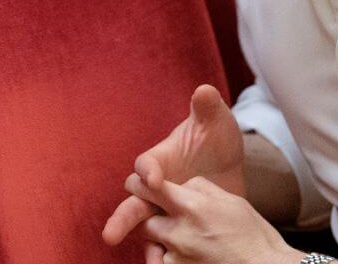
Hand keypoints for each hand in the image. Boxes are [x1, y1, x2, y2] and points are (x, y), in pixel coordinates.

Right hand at [103, 84, 244, 246]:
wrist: (226, 163)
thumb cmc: (214, 136)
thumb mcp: (215, 122)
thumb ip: (207, 108)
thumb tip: (204, 91)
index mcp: (161, 158)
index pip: (146, 164)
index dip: (147, 171)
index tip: (154, 180)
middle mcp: (156, 184)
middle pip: (133, 200)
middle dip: (123, 217)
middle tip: (111, 234)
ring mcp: (165, 205)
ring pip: (144, 224)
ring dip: (139, 240)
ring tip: (143, 258)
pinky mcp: (177, 223)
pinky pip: (164, 240)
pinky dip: (162, 252)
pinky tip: (164, 263)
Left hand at [132, 176, 300, 263]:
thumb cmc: (254, 234)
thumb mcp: (230, 199)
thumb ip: (199, 188)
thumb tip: (180, 187)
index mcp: (192, 207)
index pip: (149, 189)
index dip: (141, 185)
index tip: (142, 186)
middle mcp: (179, 233)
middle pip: (144, 220)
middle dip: (152, 218)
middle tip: (167, 219)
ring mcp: (177, 258)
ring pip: (151, 245)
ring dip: (161, 240)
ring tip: (186, 240)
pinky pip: (162, 262)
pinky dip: (169, 258)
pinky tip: (190, 255)